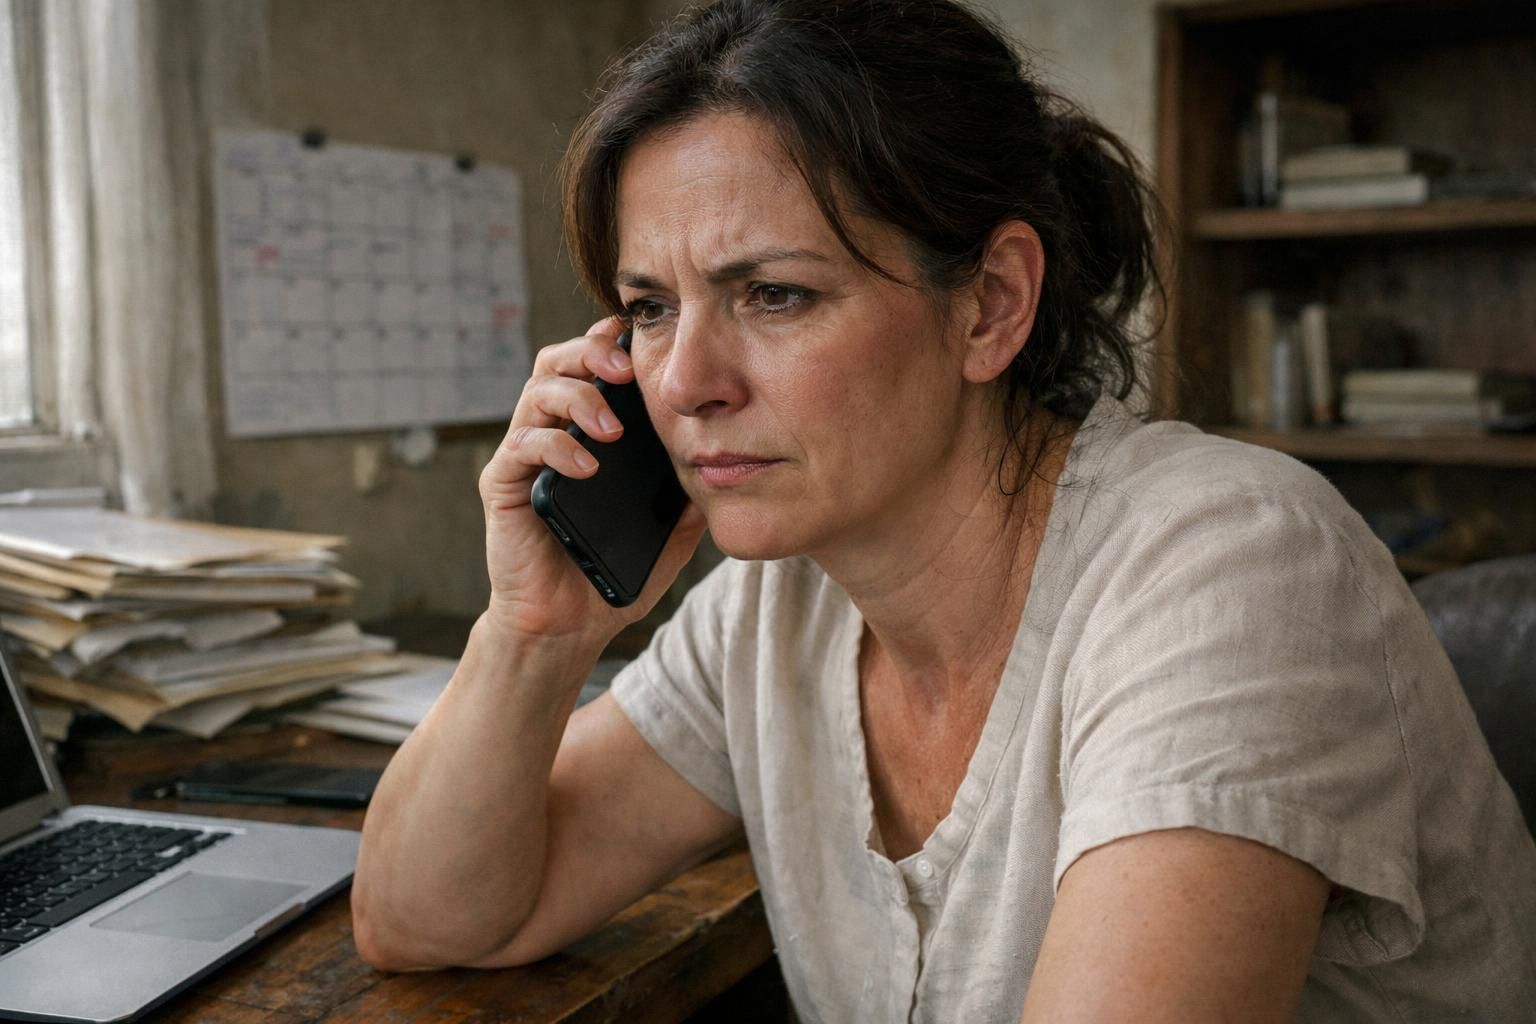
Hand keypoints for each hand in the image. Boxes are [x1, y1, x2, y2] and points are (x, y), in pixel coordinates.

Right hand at [477, 317, 706, 650]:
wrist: (569, 626)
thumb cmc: (614, 573)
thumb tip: (732, 459)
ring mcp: (525, 456)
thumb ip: (691, 491)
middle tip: (626, 370)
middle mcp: (552, 432)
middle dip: (592, 353)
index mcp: (588, 432)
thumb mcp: (670, 528)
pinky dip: (556, 447)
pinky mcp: (502, 485)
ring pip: (536, 392)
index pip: (594, 365)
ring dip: (578, 398)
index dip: (613, 342)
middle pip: (557, 361)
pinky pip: (522, 445)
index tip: (645, 339)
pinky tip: (587, 467)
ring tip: (612, 427)